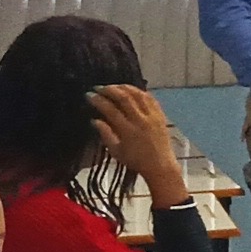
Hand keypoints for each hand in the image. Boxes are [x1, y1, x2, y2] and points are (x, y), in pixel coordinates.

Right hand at [89, 85, 187, 200]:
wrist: (160, 165)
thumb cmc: (135, 160)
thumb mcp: (116, 151)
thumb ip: (105, 134)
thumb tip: (94, 120)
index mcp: (128, 130)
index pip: (110, 110)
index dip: (98, 101)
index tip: (89, 95)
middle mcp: (140, 120)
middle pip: (124, 98)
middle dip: (110, 90)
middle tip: (99, 87)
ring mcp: (152, 116)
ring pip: (138, 95)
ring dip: (124, 87)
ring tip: (114, 86)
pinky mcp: (161, 115)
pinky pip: (150, 98)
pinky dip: (140, 92)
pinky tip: (132, 90)